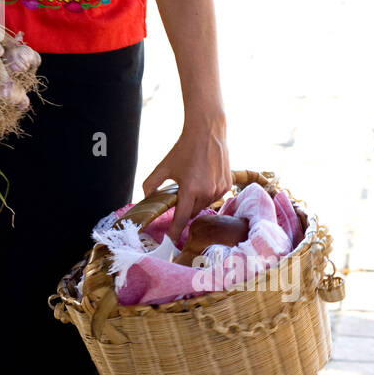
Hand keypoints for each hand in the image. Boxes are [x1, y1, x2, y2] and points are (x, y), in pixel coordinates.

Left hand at [141, 116, 231, 246]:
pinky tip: (203, 178)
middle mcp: (206, 192)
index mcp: (189, 189)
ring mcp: (219, 190)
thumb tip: (146, 198)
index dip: (175, 232)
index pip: (181, 219)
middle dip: (184, 209)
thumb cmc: (184, 148)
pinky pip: (214, 197)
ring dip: (196, 201)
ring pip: (203, 205)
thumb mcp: (164, 166)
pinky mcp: (227, 185)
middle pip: (192, 212)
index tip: (170, 242)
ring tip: (192, 182)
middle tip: (179, 195)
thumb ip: (151, 184)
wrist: (207, 132)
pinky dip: (207, 193)